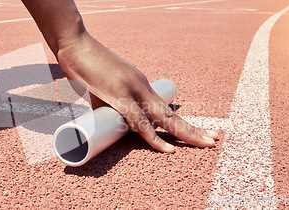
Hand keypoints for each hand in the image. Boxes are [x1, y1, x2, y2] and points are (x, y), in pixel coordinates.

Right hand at [57, 32, 218, 152]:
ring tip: (206, 143)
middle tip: (214, 139)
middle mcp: (142, 87)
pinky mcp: (119, 96)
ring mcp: (133, 91)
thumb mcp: (100, 92)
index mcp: (140, 86)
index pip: (165, 108)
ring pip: (164, 118)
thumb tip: (111, 126)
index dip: (180, 122)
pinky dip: (153, 137)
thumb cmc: (84, 69)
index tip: (197, 132)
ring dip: (186, 133)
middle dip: (194, 128)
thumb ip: (108, 108)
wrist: (74, 46)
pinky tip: (168, 149)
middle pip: (172, 114)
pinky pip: (139, 122)